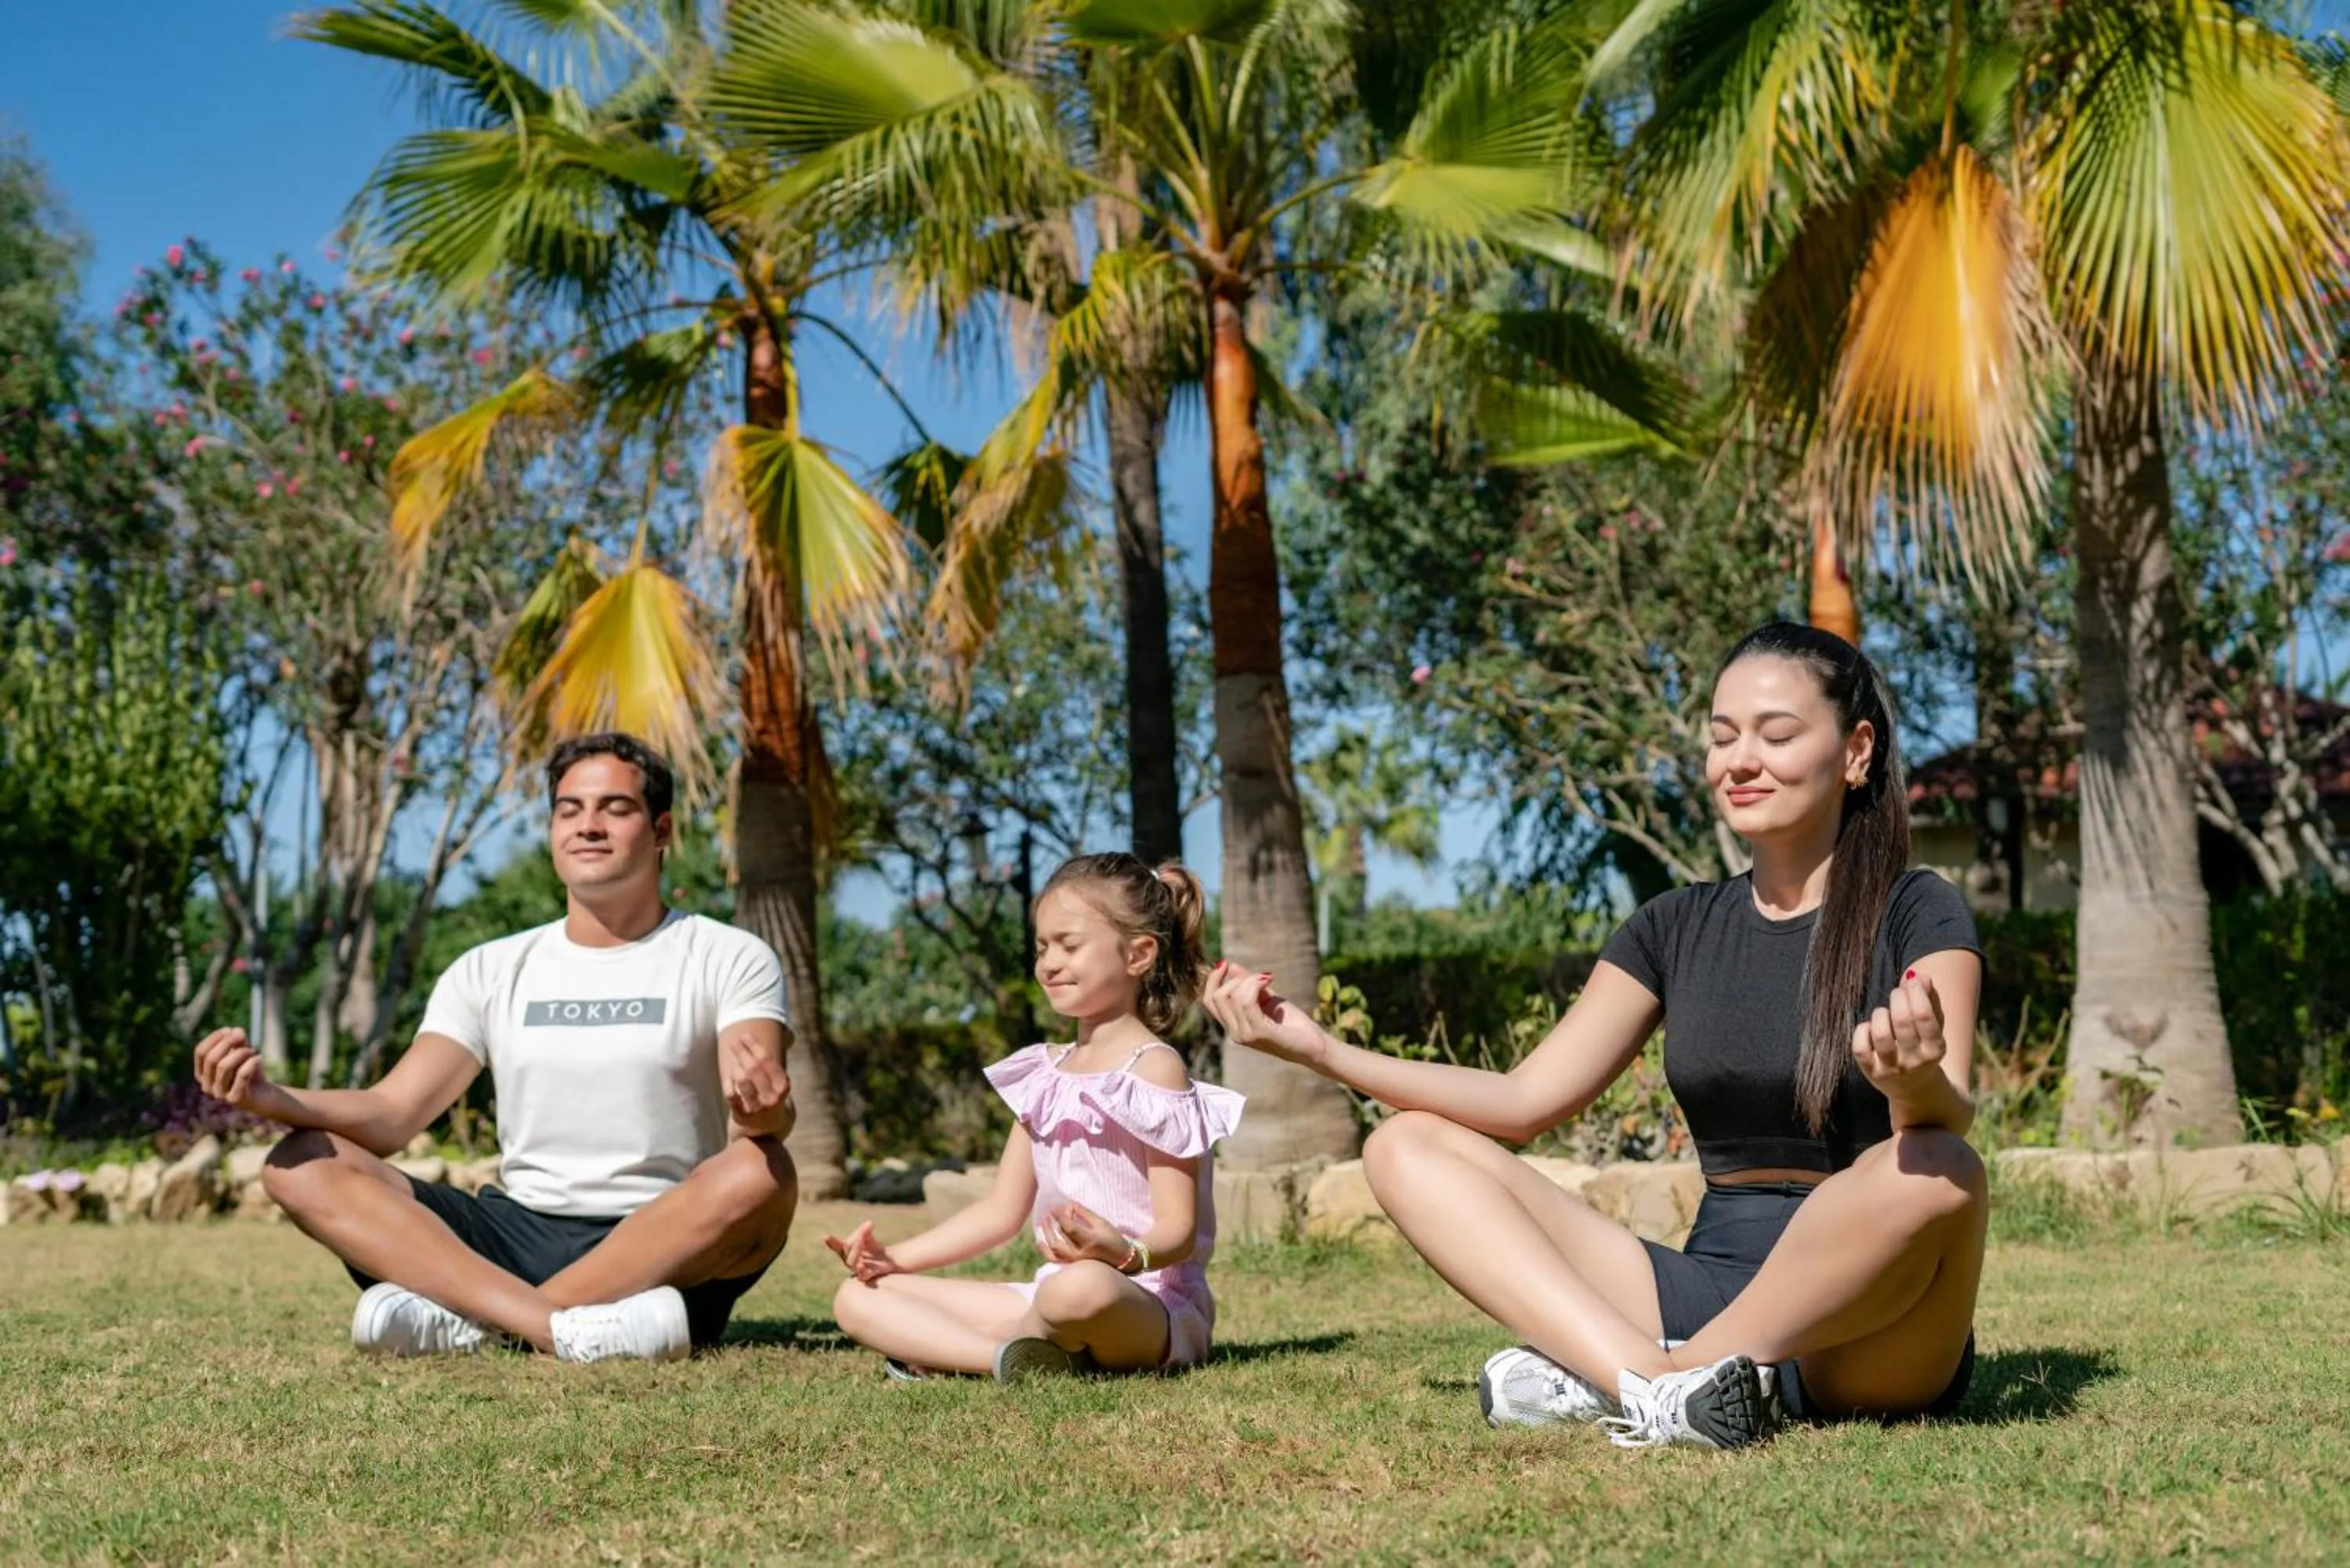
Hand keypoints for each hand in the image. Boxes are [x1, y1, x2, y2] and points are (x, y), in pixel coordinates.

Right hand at [191, 1027, 295, 1121]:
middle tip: (243, 1037)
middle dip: (228, 1043)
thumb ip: (237, 1041)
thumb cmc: (249, 1071)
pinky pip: (242, 1075)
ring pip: (224, 1066)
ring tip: (253, 1050)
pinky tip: (260, 1058)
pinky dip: (251, 1062)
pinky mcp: (236, 1099)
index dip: (214, 1038)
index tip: (229, 1030)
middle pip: (211, 1058)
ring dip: (241, 1053)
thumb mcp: (242, 1053)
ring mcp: (220, 1095)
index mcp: (202, 1074)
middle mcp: (207, 1086)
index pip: (200, 1052)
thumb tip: (236, 1030)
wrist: (264, 1096)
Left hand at [723, 1033, 791, 1128]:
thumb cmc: (771, 1097)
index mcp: (782, 1086)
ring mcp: (756, 1108)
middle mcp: (771, 1097)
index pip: (766, 1060)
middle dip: (742, 1051)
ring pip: (742, 1079)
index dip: (753, 1045)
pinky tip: (729, 1075)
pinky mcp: (741, 1115)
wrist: (768, 1130)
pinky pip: (730, 1094)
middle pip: (753, 1067)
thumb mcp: (777, 1083)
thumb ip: (767, 1066)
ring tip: (736, 1061)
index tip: (744, 1035)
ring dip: (736, 1066)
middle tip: (734, 1041)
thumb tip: (749, 1038)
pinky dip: (728, 1082)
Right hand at [823, 1221, 902, 1284]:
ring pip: (853, 1263)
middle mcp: (849, 1260)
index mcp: (846, 1250)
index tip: (825, 1237)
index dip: (831, 1242)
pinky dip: (861, 1271)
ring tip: (860, 1241)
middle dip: (854, 1241)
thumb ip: (865, 1231)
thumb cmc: (873, 1248)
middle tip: (862, 1235)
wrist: (886, 1260)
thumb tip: (869, 1223)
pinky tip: (861, 1265)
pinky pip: (862, 1275)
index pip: (837, 1246)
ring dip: (856, 1252)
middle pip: (847, 1251)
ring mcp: (857, 1268)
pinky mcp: (867, 1275)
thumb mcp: (868, 1237)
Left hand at [1039, 1202, 1130, 1266]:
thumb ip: (1085, 1214)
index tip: (1054, 1208)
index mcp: (1090, 1240)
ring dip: (1046, 1234)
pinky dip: (1045, 1251)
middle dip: (1053, 1223)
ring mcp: (1075, 1261)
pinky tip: (1039, 1242)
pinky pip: (1055, 1259)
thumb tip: (1070, 1206)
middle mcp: (1080, 1253)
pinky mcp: (1072, 1264)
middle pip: (1061, 1236)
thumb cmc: (1112, 1238)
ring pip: (1054, 1249)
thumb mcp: (1102, 1223)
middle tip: (1049, 1213)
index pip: (1069, 1228)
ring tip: (1043, 1222)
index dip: (1060, 1216)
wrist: (1120, 1260)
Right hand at [1198, 961, 1328, 1066]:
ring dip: (1251, 980)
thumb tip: (1232, 966)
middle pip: (1218, 996)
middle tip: (1261, 978)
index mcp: (1234, 1026)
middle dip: (1236, 979)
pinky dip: (1256, 984)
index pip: (1209, 1001)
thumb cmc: (1293, 1024)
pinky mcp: (1259, 1033)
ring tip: (1268, 979)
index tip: (1225, 963)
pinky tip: (1270, 979)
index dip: (1212, 979)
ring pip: (1234, 996)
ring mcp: (1245, 1035)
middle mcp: (1235, 1033)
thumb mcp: (1267, 999)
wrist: (1315, 1044)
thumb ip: (1249, 985)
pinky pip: (1247, 1001)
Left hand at [1852, 971, 1949, 1095]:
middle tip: (1897, 992)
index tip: (1911, 982)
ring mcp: (1891, 1068)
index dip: (1915, 992)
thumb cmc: (1923, 1047)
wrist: (1915, 1090)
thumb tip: (1920, 976)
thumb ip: (1930, 999)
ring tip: (1884, 1012)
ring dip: (1880, 1014)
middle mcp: (1914, 1061)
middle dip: (1898, 998)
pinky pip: (1860, 1048)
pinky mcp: (1871, 1072)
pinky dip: (1862, 1031)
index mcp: (1935, 1048)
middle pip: (1902, 1021)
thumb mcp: (1934, 1027)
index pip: (1924, 1015)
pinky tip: (1869, 1027)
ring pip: (1881, 1034)